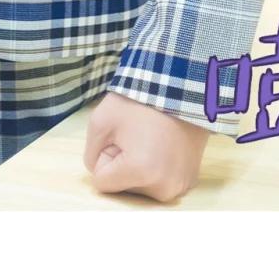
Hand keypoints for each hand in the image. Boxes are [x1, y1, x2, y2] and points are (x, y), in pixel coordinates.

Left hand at [83, 91, 211, 202]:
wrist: (180, 90)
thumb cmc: (139, 102)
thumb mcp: (100, 120)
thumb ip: (89, 154)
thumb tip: (99, 173)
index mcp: (140, 173)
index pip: (102, 182)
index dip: (106, 155)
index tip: (120, 136)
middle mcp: (163, 188)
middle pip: (123, 186)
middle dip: (123, 164)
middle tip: (137, 136)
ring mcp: (179, 187)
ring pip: (141, 186)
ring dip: (140, 167)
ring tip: (151, 139)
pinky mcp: (189, 183)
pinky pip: (159, 182)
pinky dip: (157, 168)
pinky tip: (164, 147)